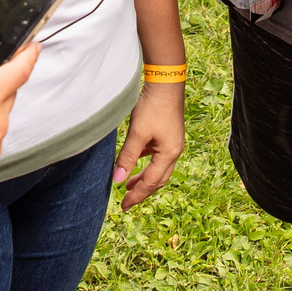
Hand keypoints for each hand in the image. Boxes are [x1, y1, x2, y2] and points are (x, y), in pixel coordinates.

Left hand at [114, 78, 186, 208]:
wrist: (166, 84)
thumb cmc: (153, 107)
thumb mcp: (137, 134)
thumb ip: (127, 157)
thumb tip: (117, 180)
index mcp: (169, 154)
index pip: (151, 183)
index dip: (136, 195)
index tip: (123, 206)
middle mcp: (174, 152)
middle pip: (158, 180)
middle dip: (142, 190)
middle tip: (126, 201)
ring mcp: (173, 144)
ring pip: (158, 169)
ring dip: (144, 178)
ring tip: (128, 185)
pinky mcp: (168, 136)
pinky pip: (157, 157)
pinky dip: (146, 164)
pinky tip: (136, 162)